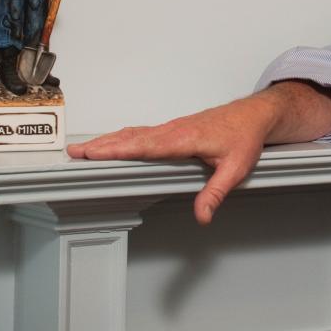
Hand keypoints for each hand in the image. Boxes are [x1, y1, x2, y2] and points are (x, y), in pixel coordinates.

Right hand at [68, 96, 273, 223]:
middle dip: (103, 145)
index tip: (93, 152)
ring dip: (110, 141)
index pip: (145, 145)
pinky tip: (115, 143)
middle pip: (132, 138)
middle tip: (75, 152)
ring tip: (85, 150)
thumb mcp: (236, 167)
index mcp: (185, 139)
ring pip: (137, 134)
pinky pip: (145, 133)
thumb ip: (216, 192)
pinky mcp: (176, 129)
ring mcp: (174, 128)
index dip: (118, 149)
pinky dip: (125, 138)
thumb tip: (203, 215)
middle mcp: (175, 131)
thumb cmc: (246, 136)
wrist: (256, 115)